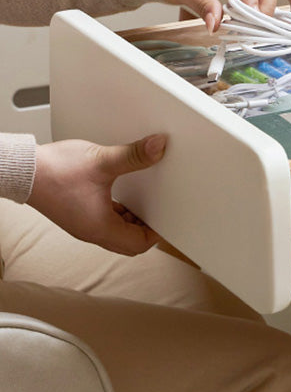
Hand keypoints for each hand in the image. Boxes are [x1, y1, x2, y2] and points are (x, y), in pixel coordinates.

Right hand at [27, 134, 166, 255]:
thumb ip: (134, 155)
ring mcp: (82, 224)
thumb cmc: (54, 170)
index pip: (138, 244)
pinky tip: (122, 197)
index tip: (168, 219)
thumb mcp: (102, 161)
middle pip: (129, 243)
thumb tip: (158, 147)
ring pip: (116, 233)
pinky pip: (105, 222)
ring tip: (145, 203)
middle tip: (159, 211)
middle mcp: (91, 231)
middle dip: (146, 229)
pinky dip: (118, 214)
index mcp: (100, 228)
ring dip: (132, 222)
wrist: (22, 170)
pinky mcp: (76, 214)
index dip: (157, 234)